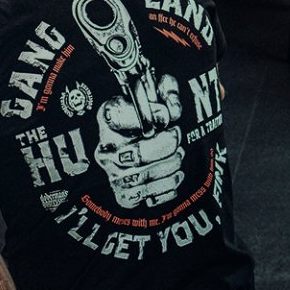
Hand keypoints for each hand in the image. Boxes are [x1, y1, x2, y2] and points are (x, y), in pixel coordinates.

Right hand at [94, 74, 184, 208]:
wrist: (149, 153)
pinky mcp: (123, 194)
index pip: (117, 116)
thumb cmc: (153, 121)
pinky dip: (165, 187)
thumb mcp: (160, 98)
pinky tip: (176, 176)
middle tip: (177, 137)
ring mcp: (113, 173)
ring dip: (168, 166)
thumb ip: (169, 93)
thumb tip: (183, 106)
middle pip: (135, 153)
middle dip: (164, 146)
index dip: (147, 119)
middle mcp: (106, 147)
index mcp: (109, 118)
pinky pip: (144, 197)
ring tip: (178, 157)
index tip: (166, 118)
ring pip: (141, 177)